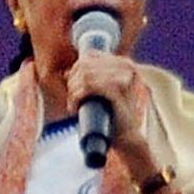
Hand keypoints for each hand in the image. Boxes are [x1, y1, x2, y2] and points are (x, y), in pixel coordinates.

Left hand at [65, 52, 160, 182]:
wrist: (126, 138)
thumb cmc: (112, 115)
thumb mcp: (104, 91)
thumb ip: (92, 78)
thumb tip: (66, 73)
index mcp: (125, 64)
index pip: (91, 55)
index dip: (76, 70)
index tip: (73, 87)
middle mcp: (127, 67)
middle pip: (85, 64)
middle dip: (72, 82)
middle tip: (72, 99)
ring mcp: (124, 79)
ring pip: (85, 76)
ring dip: (73, 91)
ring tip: (73, 105)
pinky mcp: (118, 92)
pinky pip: (88, 86)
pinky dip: (76, 96)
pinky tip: (74, 107)